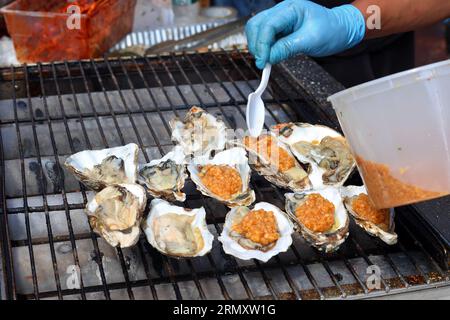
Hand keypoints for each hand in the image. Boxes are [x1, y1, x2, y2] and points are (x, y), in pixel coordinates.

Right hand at [245, 0, 365, 68]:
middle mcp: (282, 10)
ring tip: (266, 60)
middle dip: (256, 44)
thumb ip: (287, 48)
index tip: (263, 61)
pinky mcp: (279, 27)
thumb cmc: (331, 31)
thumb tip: (268, 58)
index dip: (262, 44)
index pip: (268, 25)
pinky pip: (264, 36)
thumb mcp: (311, 40)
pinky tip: (269, 56)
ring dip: (257, 45)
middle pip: (256, 24)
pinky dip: (263, 47)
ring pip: (256, 29)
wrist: (340, 30)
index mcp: (292, 8)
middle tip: (262, 62)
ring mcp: (279, 18)